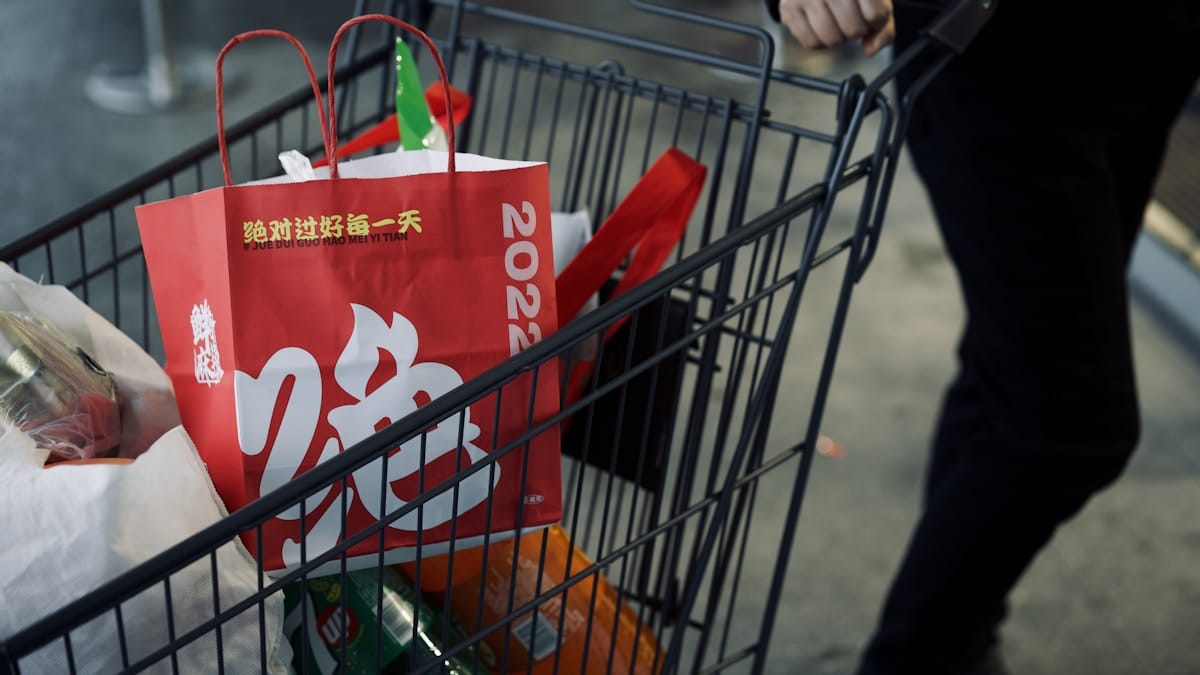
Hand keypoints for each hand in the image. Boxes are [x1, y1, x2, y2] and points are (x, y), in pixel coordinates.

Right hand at [778, 0, 895, 57]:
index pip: (876, 15)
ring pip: (832, 39)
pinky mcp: (788, 9)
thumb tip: (869, 51)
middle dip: (856, 30)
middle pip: (853, 29)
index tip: (872, 15)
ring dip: (839, 37)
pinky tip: (821, 25)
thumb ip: (882, 26)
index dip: (877, 22)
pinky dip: (820, 41)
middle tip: (851, 16)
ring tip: (836, 21)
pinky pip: (811, 42)